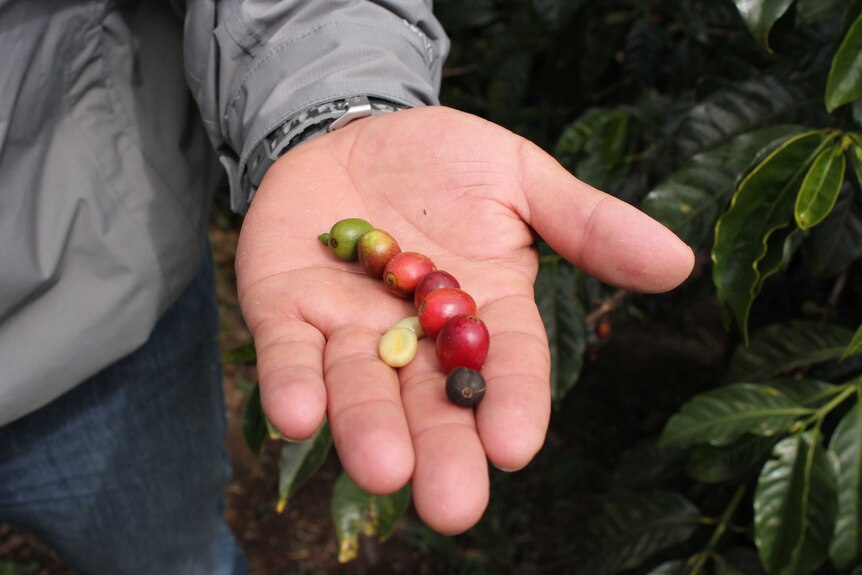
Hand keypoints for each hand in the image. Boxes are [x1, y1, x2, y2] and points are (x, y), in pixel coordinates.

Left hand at [235, 106, 693, 533]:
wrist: (359, 133)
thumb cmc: (448, 163)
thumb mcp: (522, 180)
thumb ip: (587, 223)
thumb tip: (677, 262)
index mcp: (484, 309)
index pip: (507, 365)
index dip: (513, 403)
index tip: (515, 447)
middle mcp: (416, 334)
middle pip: (432, 399)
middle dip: (441, 450)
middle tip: (453, 506)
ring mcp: (349, 324)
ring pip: (359, 386)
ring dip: (367, 429)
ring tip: (383, 470)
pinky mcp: (287, 306)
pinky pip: (289, 351)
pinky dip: (293, 383)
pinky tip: (297, 418)